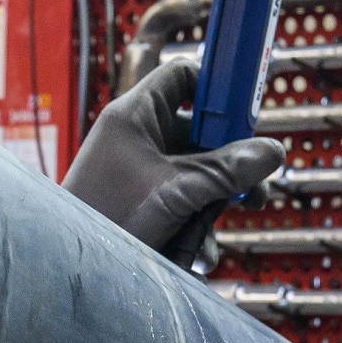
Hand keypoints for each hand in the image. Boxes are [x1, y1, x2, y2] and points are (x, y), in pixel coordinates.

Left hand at [62, 59, 285, 266]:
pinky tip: (199, 252)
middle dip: (229, 161)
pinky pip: (177, 200)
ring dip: (215, 199)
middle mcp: (134, 137)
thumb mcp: (179, 191)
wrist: (67, 266)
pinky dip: (193, 222)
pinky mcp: (136, 202)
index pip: (181, 76)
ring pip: (192, 171)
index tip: (249, 112)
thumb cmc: (109, 220)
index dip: (218, 87)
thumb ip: (228, 169)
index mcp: (134, 115)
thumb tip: (274, 151)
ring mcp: (134, 170)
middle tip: (255, 185)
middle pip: (197, 130)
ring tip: (229, 219)